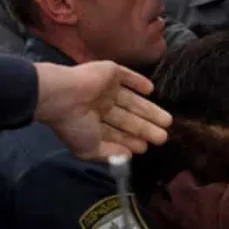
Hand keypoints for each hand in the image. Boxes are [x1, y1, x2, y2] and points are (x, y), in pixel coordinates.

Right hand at [33, 61, 171, 160]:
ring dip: (149, 110)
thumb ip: (108, 153)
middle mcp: (100, 105)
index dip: (132, 140)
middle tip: (163, 137)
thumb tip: (127, 156)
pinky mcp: (110, 72)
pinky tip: (151, 90)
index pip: (118, 132)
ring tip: (167, 121)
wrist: (61, 95)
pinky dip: (139, 82)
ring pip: (132, 101)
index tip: (146, 147)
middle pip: (129, 117)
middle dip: (146, 128)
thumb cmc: (73, 124)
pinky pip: (128, 77)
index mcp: (93, 122)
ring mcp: (106, 88)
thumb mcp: (88, 149)